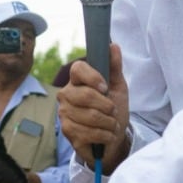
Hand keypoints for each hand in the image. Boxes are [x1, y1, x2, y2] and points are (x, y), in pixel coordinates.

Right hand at [57, 44, 130, 171]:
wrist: (113, 136)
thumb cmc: (113, 109)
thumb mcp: (117, 87)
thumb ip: (114, 67)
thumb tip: (113, 46)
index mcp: (77, 81)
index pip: (77, 69)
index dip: (93, 77)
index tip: (105, 88)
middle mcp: (66, 95)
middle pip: (85, 95)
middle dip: (107, 106)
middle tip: (113, 111)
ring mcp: (65, 114)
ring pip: (90, 116)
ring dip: (109, 123)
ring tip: (111, 124)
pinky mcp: (67, 132)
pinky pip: (89, 133)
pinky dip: (104, 135)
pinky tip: (106, 135)